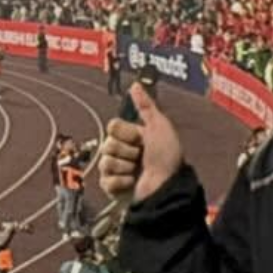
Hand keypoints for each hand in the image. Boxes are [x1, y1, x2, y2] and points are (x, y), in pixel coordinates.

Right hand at [98, 78, 182, 203]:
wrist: (166, 185)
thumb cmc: (167, 157)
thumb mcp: (159, 126)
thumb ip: (146, 106)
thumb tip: (135, 85)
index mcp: (130, 136)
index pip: (113, 127)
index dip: (127, 133)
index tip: (141, 139)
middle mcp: (121, 151)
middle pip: (107, 144)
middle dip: (127, 152)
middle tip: (141, 157)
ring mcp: (115, 170)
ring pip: (105, 162)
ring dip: (125, 167)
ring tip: (138, 171)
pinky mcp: (112, 187)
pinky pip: (106, 180)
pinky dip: (121, 182)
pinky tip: (132, 183)